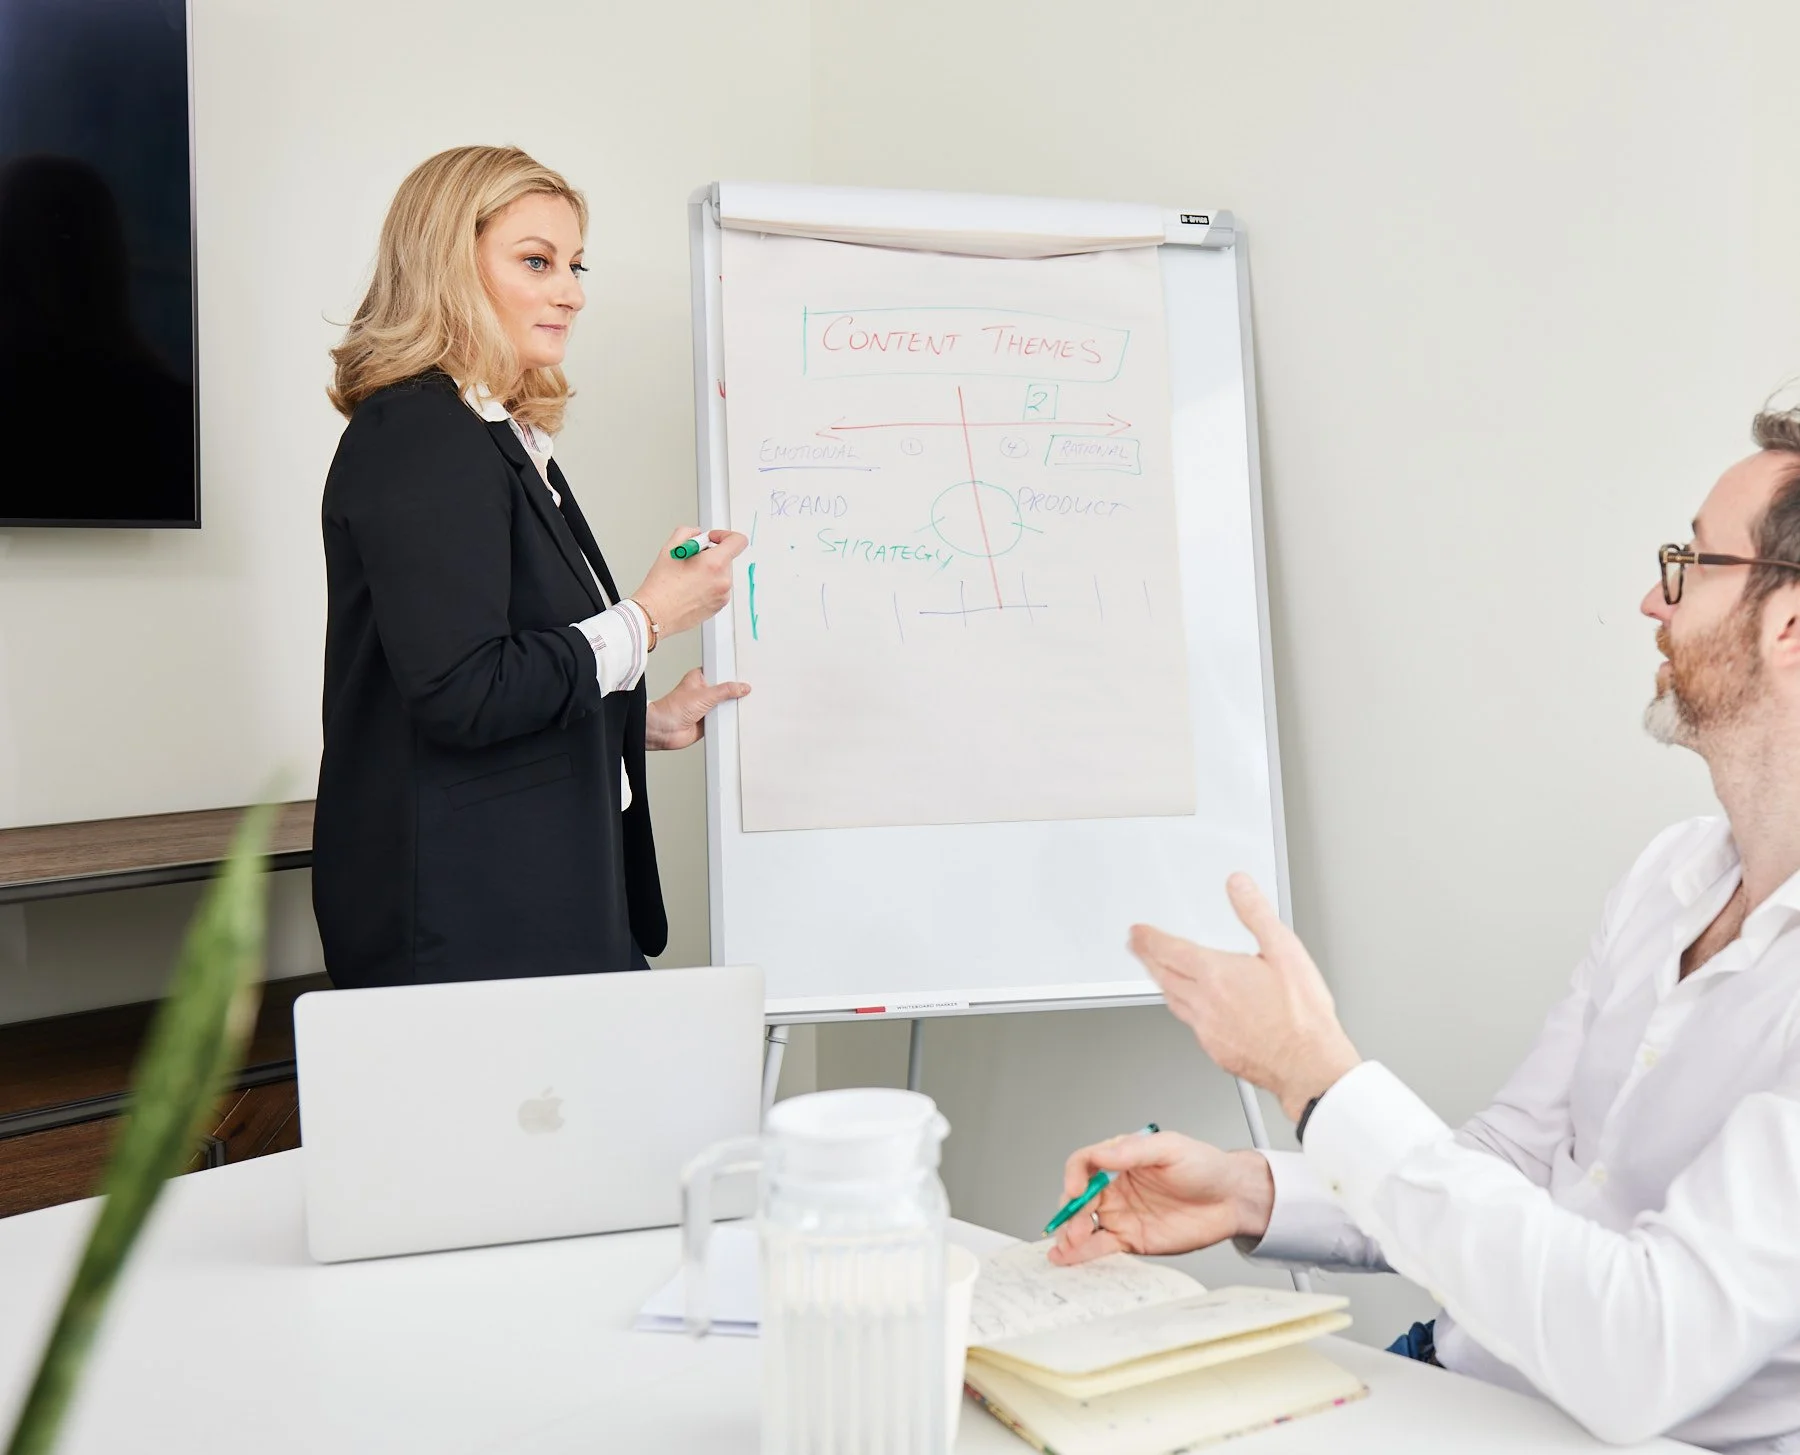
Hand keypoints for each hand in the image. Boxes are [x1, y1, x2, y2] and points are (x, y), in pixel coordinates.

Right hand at [631, 527, 747, 639]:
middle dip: (711, 555)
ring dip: (709, 571)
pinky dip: (708, 585)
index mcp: (715, 563)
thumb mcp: (671, 549)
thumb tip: (697, 534)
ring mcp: (723, 596)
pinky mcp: (718, 606)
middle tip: (691, 560)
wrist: (655, 614)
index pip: (738, 541)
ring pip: (722, 574)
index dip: (724, 535)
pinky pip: (718, 589)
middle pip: (727, 558)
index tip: (712, 539)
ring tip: (687, 577)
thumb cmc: (661, 586)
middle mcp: (723, 581)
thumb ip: (688, 533)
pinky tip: (690, 589)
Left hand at [646, 668, 749, 750]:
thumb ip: (726, 691)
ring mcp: (707, 707)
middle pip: (726, 691)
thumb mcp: (705, 694)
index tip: (745, 676)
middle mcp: (704, 692)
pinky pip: (723, 720)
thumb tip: (742, 687)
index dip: (732, 675)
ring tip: (739, 707)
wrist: (663, 730)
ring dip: (730, 709)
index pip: (721, 673)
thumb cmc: (672, 708)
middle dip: (734, 693)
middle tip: (746, 693)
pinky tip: (732, 719)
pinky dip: (728, 721)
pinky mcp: (709, 721)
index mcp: (701, 678)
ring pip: (726, 706)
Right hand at [1047, 1132, 1273, 1266]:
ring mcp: (1121, 1214)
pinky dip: (1081, 1254)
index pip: (1084, 1163)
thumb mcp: (1169, 1148)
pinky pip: (1101, 1246)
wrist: (1232, 1200)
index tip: (1077, 1189)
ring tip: (1066, 1246)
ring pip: (1084, 1224)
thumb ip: (1132, 1151)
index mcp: (1121, 1159)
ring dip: (1070, 1234)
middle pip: (1079, 1197)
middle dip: (1070, 1212)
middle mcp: (1116, 1187)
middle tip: (1075, 1225)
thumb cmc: (1204, 1167)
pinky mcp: (1131, 1240)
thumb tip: (1101, 1154)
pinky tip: (1067, 1257)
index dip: (1074, 1175)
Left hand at [1131, 875, 1360, 1122]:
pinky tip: (1190, 1008)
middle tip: (1135, 947)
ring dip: (1160, 982)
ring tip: (1156, 972)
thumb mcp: (1286, 950)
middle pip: (1162, 975)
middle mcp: (1205, 1003)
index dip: (1148, 938)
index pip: (1169, 949)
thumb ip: (1256, 913)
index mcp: (1217, 974)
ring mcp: (1207, 1029)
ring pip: (1172, 1001)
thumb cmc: (1302, 1016)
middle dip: (1146, 957)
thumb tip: (1238, 885)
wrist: (1309, 1067)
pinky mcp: (1216, 1050)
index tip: (1137, 932)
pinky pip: (1189, 1024)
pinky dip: (1182, 1008)